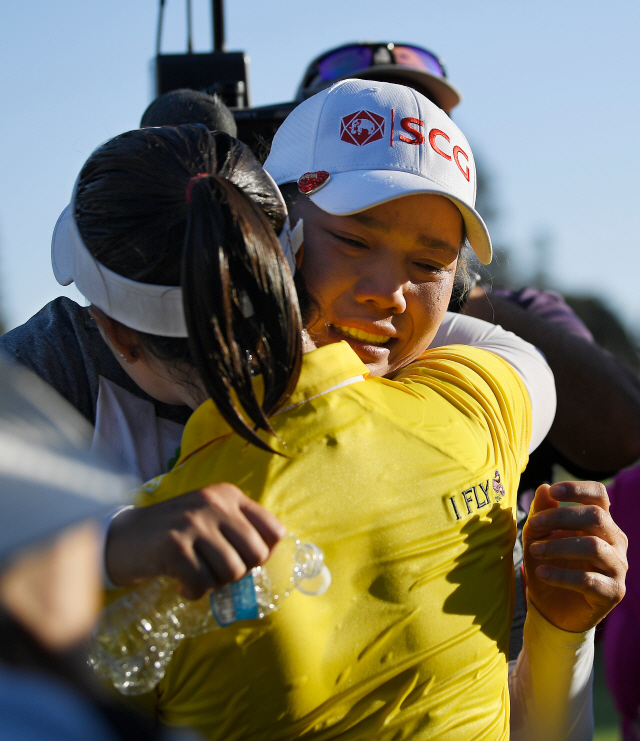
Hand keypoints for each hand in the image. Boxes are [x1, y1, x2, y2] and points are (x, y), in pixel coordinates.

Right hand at [106, 483, 285, 598]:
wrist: (122, 537)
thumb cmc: (174, 533)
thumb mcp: (210, 518)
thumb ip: (239, 530)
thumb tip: (267, 559)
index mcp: (228, 494)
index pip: (274, 530)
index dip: (264, 554)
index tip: (243, 559)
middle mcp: (214, 503)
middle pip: (256, 554)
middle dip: (240, 573)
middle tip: (216, 571)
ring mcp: (193, 523)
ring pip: (232, 571)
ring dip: (216, 584)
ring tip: (197, 575)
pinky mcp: (174, 546)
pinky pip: (203, 583)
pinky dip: (194, 592)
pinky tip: (180, 584)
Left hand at [523, 481, 626, 632]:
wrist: (553, 608)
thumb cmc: (549, 564)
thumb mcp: (538, 536)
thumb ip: (541, 513)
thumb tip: (543, 488)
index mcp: (600, 522)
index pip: (599, 496)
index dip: (578, 489)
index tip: (553, 491)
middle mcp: (614, 541)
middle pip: (596, 516)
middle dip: (561, 517)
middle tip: (534, 525)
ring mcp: (617, 567)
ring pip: (593, 546)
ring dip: (558, 546)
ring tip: (533, 550)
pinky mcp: (613, 592)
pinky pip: (588, 580)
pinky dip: (560, 575)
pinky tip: (541, 573)